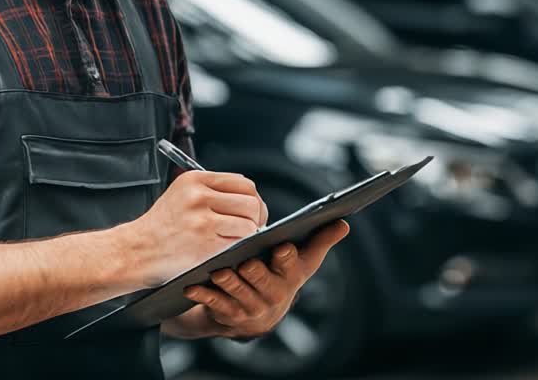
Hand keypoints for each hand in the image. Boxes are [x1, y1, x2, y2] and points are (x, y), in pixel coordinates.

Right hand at [129, 171, 268, 286]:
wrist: (136, 251)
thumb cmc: (162, 226)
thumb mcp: (182, 194)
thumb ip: (212, 190)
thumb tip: (251, 197)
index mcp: (195, 180)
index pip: (243, 183)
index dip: (253, 199)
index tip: (251, 211)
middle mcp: (198, 196)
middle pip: (251, 202)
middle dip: (255, 217)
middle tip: (249, 228)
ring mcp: (202, 220)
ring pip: (249, 223)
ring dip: (247, 235)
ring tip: (234, 239)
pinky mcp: (205, 244)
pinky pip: (239, 242)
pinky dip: (239, 247)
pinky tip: (227, 249)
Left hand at [181, 220, 349, 338]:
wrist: (256, 314)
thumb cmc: (280, 274)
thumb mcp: (303, 260)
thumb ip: (321, 240)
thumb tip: (344, 223)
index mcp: (290, 276)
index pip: (291, 265)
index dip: (287, 258)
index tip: (282, 248)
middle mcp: (272, 294)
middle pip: (262, 281)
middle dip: (254, 272)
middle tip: (244, 261)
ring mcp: (250, 307)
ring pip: (239, 294)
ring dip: (229, 284)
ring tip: (218, 270)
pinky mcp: (228, 315)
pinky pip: (215, 305)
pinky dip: (204, 296)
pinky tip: (194, 285)